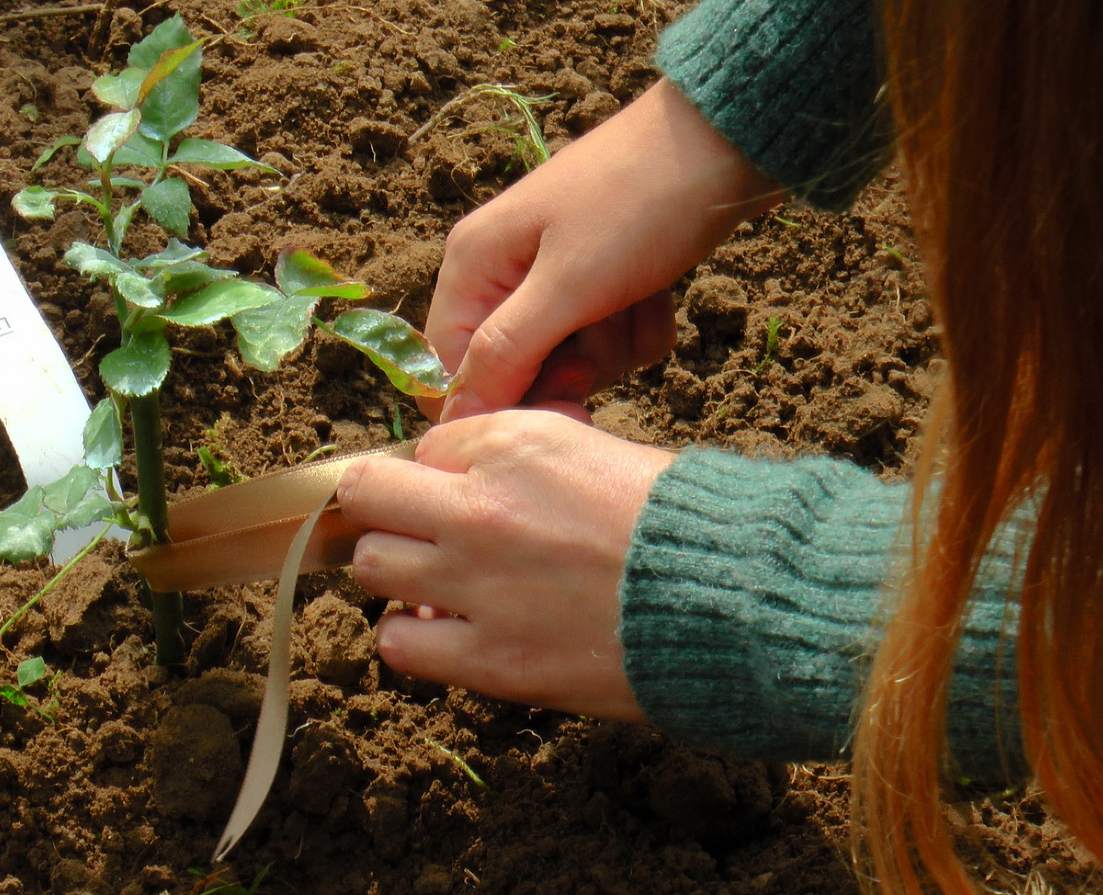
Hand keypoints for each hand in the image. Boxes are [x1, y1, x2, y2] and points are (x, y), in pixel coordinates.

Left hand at [336, 409, 675, 720]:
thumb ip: (516, 454)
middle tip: (420, 533)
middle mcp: (480, 507)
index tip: (464, 495)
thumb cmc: (681, 525)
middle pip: (367, 493)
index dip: (442, 473)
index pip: (427, 445)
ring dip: (397, 573)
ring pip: (369, 564)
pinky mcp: (488, 658)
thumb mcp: (597, 450)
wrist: (734, 604)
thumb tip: (453, 470)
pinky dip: (412, 636)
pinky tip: (448, 632)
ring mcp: (476, 584)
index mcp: (514, 444)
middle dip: (388, 509)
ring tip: (441, 586)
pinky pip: (396, 641)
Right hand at [426, 79, 783, 421]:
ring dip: (615, 342)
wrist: (727, 140)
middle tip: (609, 323)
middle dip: (574, 362)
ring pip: (569, 360)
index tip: (565, 401)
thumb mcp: (569, 284)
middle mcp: (501, 273)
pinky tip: (658, 293)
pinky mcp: (599, 281)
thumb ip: (507, 351)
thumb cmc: (639, 203)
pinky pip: (608, 340)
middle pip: (516, 371)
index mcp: (473, 265)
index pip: (452, 370)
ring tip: (640, 293)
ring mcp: (553, 276)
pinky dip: (639, 327)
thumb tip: (455, 415)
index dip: (501, 400)